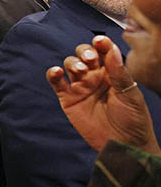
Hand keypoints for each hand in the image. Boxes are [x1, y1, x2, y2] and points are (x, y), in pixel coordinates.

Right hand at [46, 35, 160, 153]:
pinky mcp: (67, 98)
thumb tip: (111, 49)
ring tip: (80, 71)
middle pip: (84, 54)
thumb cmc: (133, 120)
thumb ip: (119, 72)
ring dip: (72, 63)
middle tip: (90, 59)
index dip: (101, 43)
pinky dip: (53, 73)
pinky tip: (57, 72)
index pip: (104, 52)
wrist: (123, 145)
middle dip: (85, 51)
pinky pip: (56, 81)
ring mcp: (80, 86)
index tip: (100, 41)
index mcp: (112, 73)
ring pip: (70, 64)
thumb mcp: (131, 95)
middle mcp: (95, 76)